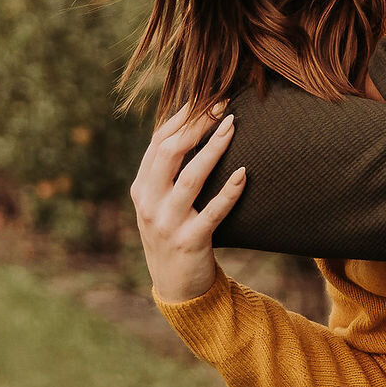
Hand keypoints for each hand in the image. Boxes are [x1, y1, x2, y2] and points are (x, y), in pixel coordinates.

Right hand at [129, 106, 246, 299]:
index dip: (181, 118)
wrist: (177, 288)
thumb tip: (191, 127)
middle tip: (221, 105)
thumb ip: (166, 172)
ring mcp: (168, 223)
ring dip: (213, 149)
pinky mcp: (191, 241)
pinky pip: (213, 212)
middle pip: (170, 153)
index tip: (205, 98)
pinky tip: (244, 173)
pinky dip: (229, 191)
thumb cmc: (173, 235)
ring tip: (232, 126)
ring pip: (191, 178)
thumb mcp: (158, 204)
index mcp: (142, 188)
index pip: (158, 143)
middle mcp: (150, 203)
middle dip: (196, 125)